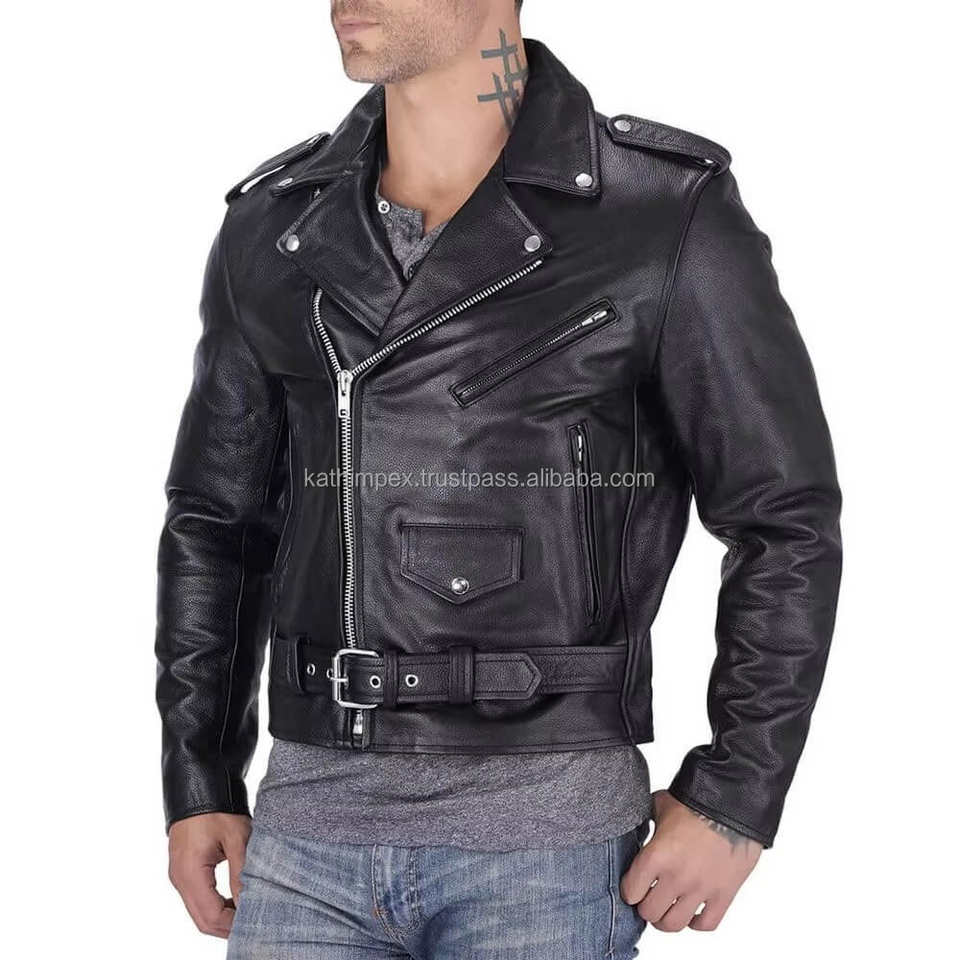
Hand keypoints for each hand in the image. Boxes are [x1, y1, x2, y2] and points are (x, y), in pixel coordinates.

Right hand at [168, 812, 250, 937]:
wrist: (199, 786)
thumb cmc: (218, 809)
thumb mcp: (237, 838)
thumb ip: (241, 873)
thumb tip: (249, 904)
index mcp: (190, 873)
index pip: (210, 916)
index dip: (232, 925)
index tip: (255, 924)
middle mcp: (180, 879)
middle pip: (202, 920)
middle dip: (227, 927)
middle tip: (254, 924)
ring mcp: (179, 876)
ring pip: (198, 912)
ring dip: (222, 918)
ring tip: (247, 914)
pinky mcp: (183, 871)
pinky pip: (197, 899)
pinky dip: (215, 906)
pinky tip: (234, 902)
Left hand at [620, 790, 761, 931]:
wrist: (733, 804)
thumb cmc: (696, 801)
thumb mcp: (661, 804)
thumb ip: (646, 819)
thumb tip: (638, 823)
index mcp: (657, 855)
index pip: (631, 892)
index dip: (629, 889)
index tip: (633, 885)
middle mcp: (677, 877)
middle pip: (649, 912)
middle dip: (646, 905)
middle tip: (649, 897)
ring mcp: (701, 889)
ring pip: (674, 924)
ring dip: (666, 918)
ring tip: (667, 908)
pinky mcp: (724, 895)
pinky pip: (706, 924)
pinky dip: (696, 922)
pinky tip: (692, 911)